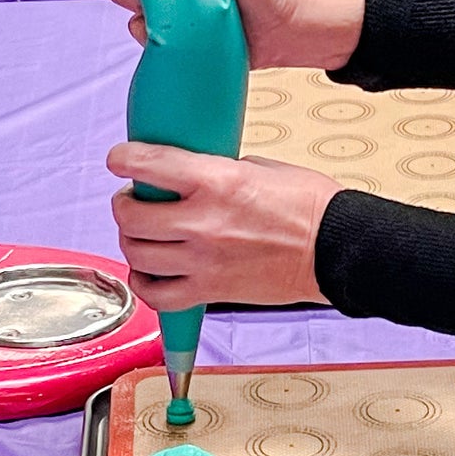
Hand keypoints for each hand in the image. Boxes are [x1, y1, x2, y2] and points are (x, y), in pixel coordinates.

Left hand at [106, 141, 337, 309]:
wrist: (335, 249)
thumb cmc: (308, 205)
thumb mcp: (259, 167)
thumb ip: (215, 171)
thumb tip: (185, 176)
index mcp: (217, 181)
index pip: (148, 164)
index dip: (122, 159)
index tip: (119, 159)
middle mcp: (204, 223)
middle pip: (131, 216)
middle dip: (124, 205)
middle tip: (133, 200)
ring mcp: (204, 261)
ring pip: (137, 255)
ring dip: (131, 242)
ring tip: (142, 234)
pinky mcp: (211, 291)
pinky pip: (158, 296)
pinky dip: (145, 284)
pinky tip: (151, 272)